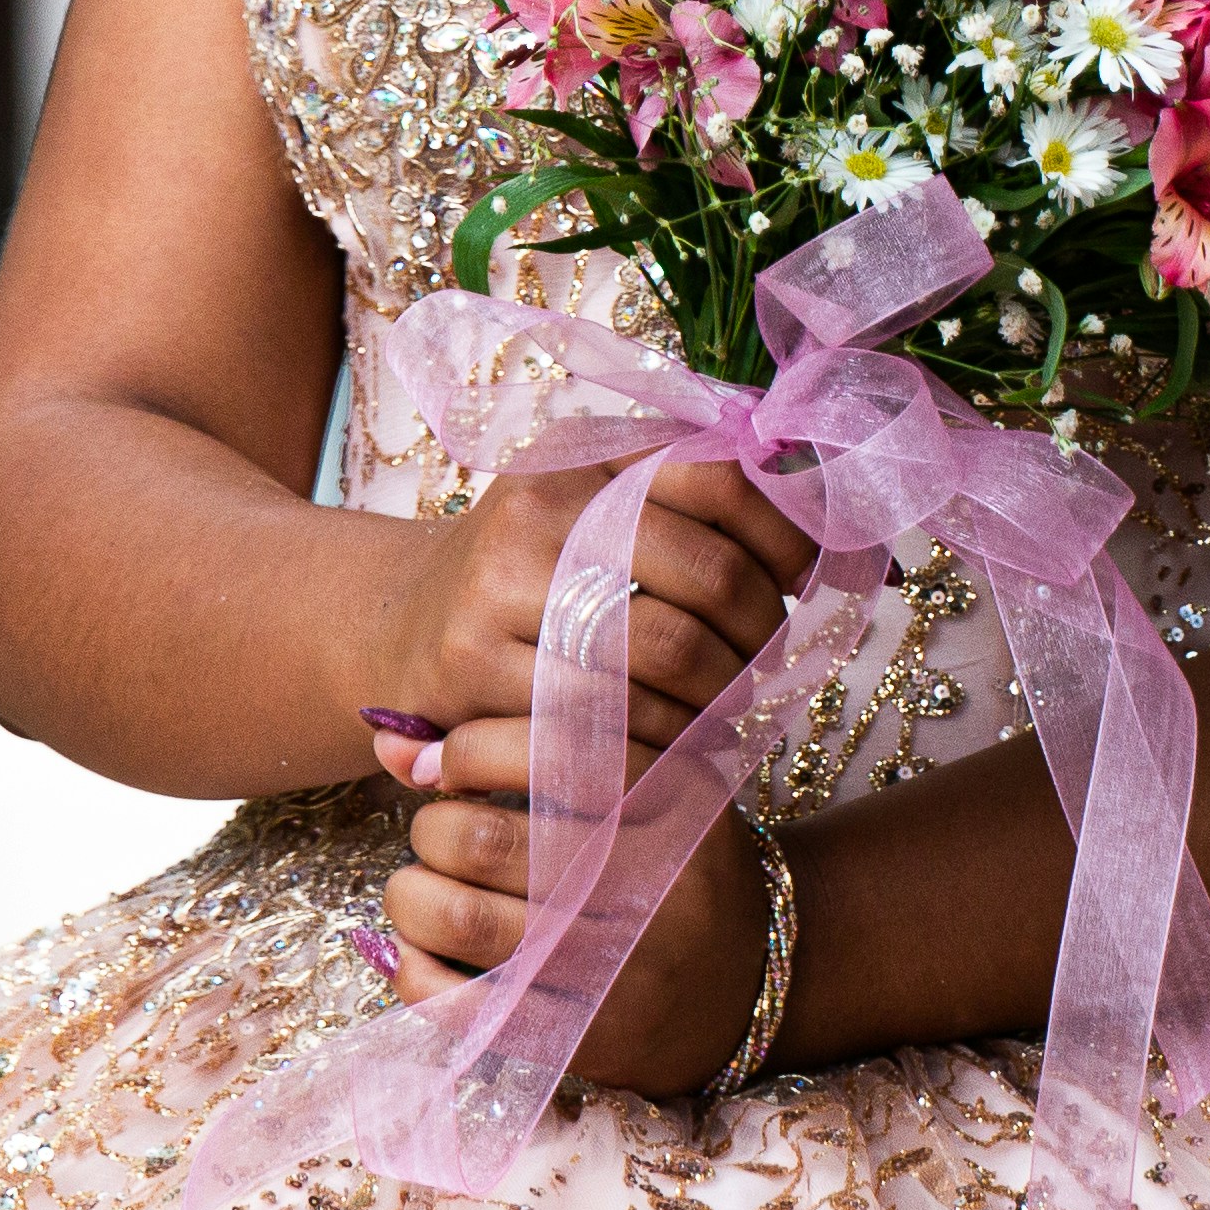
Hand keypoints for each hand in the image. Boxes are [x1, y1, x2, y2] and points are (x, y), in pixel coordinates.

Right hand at [366, 458, 817, 753]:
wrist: (397, 624)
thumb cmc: (531, 569)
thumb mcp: (592, 505)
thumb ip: (685, 492)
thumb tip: (812, 494)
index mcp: (582, 459)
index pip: (720, 479)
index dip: (783, 535)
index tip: (802, 577)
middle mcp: (539, 511)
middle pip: (706, 575)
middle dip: (758, 630)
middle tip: (767, 659)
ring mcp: (499, 588)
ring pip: (663, 654)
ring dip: (719, 696)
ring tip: (728, 708)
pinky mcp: (472, 668)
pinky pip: (600, 719)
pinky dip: (657, 743)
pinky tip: (673, 749)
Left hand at [370, 713, 775, 1093]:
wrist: (749, 979)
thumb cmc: (670, 860)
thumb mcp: (641, 784)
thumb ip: (529, 744)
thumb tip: (386, 736)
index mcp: (676, 797)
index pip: (546, 744)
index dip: (467, 748)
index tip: (446, 764)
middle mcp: (653, 878)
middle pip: (483, 836)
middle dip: (432, 827)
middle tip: (437, 831)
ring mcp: (618, 965)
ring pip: (460, 918)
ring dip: (410, 897)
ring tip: (419, 889)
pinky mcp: (584, 1036)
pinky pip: (461, 1004)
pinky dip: (415, 973)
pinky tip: (418, 953)